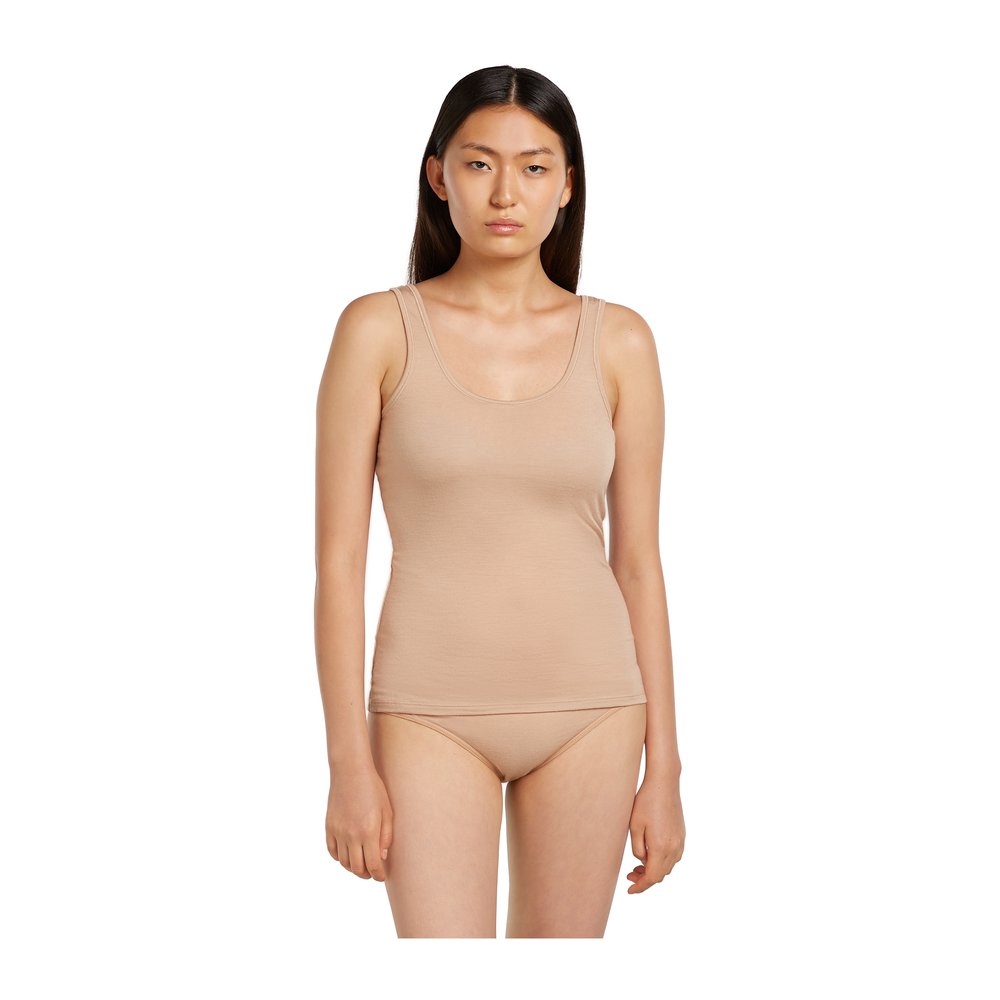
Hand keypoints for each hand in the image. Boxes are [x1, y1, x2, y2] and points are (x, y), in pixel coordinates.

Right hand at [326, 764, 393, 881]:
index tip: (382, 877)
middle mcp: (351, 835)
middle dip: (366, 874)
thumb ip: (386, 836)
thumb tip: (382, 857)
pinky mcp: (329, 827)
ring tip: (361, 865)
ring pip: (344, 862)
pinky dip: (339, 858)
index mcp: (369, 832)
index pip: (373, 865)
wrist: (350, 772)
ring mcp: (338, 832)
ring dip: (353, 868)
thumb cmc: (373, 788)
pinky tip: (347, 855)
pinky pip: (332, 851)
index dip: (378, 875)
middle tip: (373, 873)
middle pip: (357, 868)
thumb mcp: (387, 811)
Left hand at [626, 772, 684, 893]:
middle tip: (629, 875)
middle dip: (645, 879)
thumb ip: (638, 849)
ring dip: (654, 870)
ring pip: (668, 867)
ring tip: (638, 866)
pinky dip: (662, 861)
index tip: (630, 890)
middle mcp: (674, 848)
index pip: (651, 877)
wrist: (664, 783)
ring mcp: (680, 842)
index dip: (640, 887)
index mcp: (661, 847)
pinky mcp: (682, 835)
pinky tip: (651, 854)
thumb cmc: (645, 802)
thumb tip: (642, 861)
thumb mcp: (634, 826)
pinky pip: (673, 857)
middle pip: (661, 875)